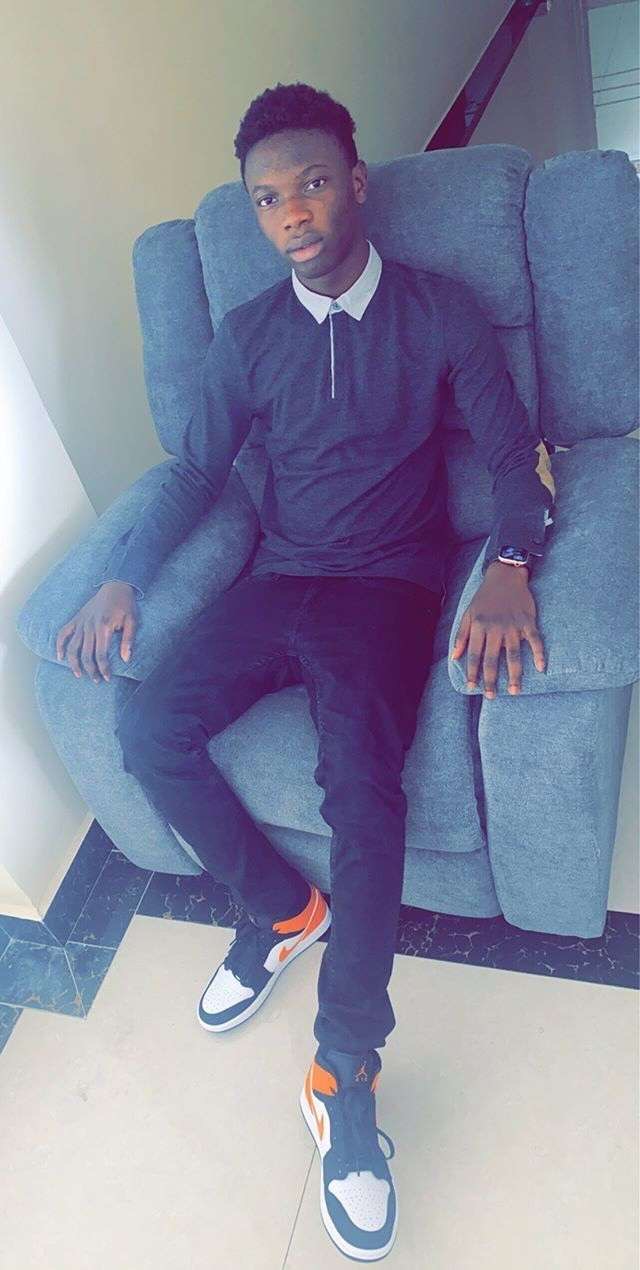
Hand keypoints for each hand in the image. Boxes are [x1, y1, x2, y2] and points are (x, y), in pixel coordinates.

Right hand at [55, 582, 138, 682]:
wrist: (115, 585)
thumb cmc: (126, 604)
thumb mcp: (132, 621)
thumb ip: (128, 640)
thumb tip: (125, 659)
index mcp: (104, 627)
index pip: (101, 655)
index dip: (103, 669)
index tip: (107, 678)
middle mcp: (89, 626)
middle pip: (85, 654)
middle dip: (90, 670)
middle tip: (96, 680)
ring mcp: (81, 622)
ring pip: (72, 647)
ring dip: (74, 663)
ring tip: (79, 674)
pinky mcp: (76, 619)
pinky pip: (63, 633)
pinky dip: (60, 645)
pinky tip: (60, 657)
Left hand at [450, 562, 545, 697]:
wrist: (505, 576)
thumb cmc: (484, 597)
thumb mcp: (468, 613)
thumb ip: (461, 636)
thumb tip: (454, 657)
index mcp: (479, 627)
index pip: (474, 654)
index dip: (472, 672)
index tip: (472, 687)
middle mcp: (495, 628)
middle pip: (493, 659)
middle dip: (491, 679)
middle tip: (491, 696)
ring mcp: (513, 625)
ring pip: (513, 654)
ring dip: (514, 674)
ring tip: (514, 691)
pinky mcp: (528, 621)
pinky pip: (534, 640)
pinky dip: (539, 653)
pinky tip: (540, 667)